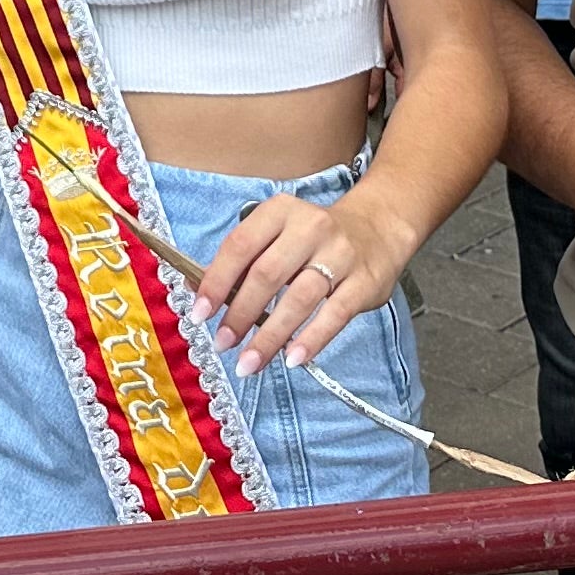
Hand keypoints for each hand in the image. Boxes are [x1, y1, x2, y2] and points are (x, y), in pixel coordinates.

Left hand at [202, 183, 422, 375]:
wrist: (378, 228)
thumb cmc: (313, 239)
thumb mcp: (276, 235)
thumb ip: (241, 262)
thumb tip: (197, 293)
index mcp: (279, 212)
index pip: (240, 246)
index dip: (216, 281)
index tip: (199, 313)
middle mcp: (310, 227)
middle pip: (267, 274)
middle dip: (240, 314)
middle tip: (223, 343)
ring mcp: (340, 254)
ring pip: (299, 298)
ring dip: (270, 335)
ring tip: (249, 362)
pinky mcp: (364, 282)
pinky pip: (334, 314)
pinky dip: (311, 339)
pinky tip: (292, 359)